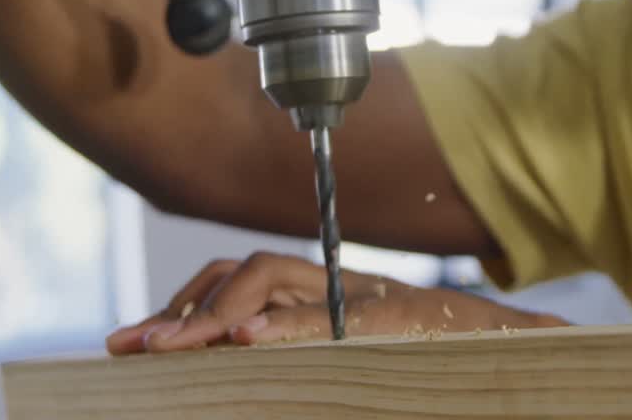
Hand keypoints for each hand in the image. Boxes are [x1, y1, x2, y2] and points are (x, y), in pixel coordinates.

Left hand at [106, 252, 567, 354]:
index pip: (233, 281)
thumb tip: (232, 357)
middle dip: (180, 309)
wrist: (500, 343)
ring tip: (170, 348)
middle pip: (238, 275)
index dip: (181, 305)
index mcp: (314, 293)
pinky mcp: (389, 317)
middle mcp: (328, 285)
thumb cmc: (423, 350)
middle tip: (132, 348)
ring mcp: (356, 297)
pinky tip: (245, 342)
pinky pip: (328, 319)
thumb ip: (296, 342)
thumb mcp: (347, 348)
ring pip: (268, 280)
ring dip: (213, 314)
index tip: (131, 343)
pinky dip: (285, 328)